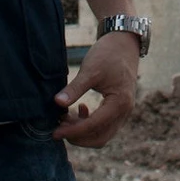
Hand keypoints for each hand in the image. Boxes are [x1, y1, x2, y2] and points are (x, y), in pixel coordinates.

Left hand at [52, 31, 139, 145]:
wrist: (124, 42)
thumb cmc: (108, 54)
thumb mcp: (90, 70)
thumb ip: (74, 89)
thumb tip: (57, 103)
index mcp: (119, 103)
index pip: (93, 126)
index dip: (73, 131)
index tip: (55, 132)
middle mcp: (124, 111)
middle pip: (100, 138)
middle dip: (77, 137)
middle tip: (58, 128)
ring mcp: (123, 111)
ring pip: (102, 134)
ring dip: (83, 131)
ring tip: (65, 118)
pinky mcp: (119, 108)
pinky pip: (105, 125)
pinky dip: (90, 124)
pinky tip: (79, 109)